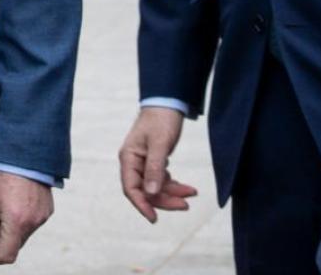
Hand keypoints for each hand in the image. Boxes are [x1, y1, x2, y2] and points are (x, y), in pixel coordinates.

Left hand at [0, 170, 52, 264]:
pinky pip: (31, 223)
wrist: (26, 149)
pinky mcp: (48, 208)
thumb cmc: (3, 171)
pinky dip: (20, 220)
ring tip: (2, 205)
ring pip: (22, 234)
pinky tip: (14, 201)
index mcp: (17, 220)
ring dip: (9, 229)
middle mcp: (34, 221)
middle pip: (14, 245)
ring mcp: (43, 215)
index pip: (6, 255)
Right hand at [118, 107, 197, 222]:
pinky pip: (162, 179)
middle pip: (146, 190)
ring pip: (156, 186)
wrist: (169, 101)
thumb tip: (152, 193)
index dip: (142, 205)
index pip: (131, 189)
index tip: (154, 218)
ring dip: (172, 192)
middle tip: (185, 205)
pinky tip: (187, 188)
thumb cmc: (161, 118)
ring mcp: (143, 162)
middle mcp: (133, 162)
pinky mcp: (154, 160)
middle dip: (164, 200)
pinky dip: (174, 184)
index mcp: (128, 158)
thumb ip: (155, 168)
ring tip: (192, 194)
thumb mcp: (160, 143)